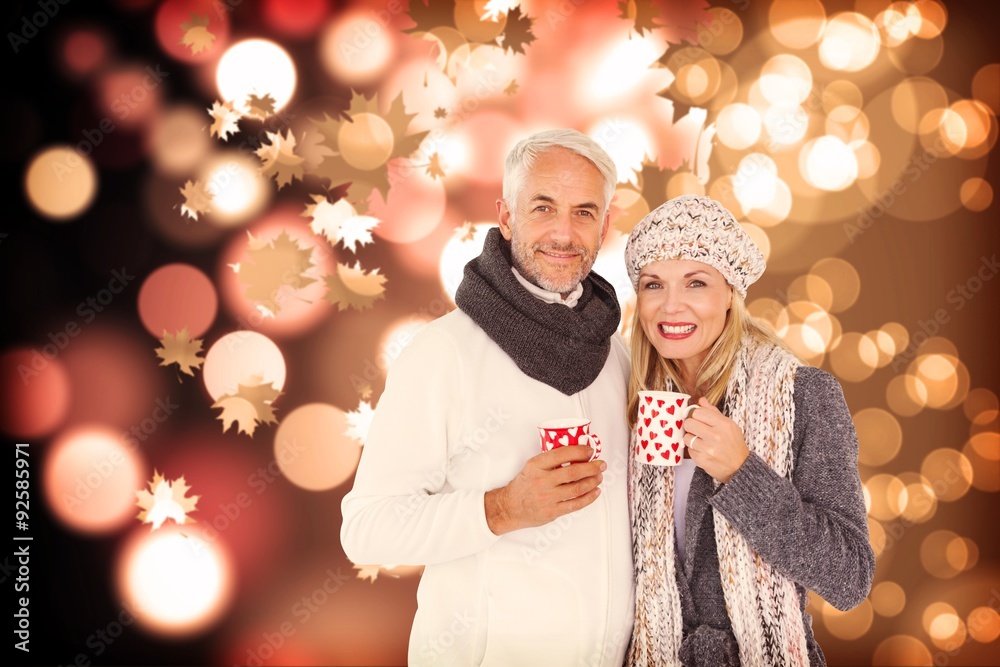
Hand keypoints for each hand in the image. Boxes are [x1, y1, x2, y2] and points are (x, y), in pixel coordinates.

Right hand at [485, 446, 604, 534]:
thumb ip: (550, 460)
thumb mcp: (532, 466)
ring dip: (592, 481)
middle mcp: (541, 481)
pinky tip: (595, 491)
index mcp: (536, 465)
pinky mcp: (552, 511)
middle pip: (573, 472)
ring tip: (599, 477)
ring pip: (577, 489)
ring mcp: (547, 497)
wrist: (510, 507)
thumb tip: (577, 454)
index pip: (561, 454)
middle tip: (601, 464)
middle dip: (591, 467)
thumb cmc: (524, 485)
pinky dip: (589, 497)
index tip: (590, 451)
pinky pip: (575, 504)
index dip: (579, 451)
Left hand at [684, 397, 749, 483]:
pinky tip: (703, 451)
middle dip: (691, 426)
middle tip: (697, 430)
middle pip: (689, 423)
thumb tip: (701, 400)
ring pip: (686, 437)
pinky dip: (694, 450)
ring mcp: (708, 449)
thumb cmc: (734, 444)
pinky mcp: (702, 460)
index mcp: (723, 424)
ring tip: (701, 442)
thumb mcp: (729, 425)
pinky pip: (689, 450)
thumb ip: (713, 412)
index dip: (696, 415)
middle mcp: (716, 436)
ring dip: (691, 439)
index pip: (698, 412)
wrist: (740, 467)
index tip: (699, 419)